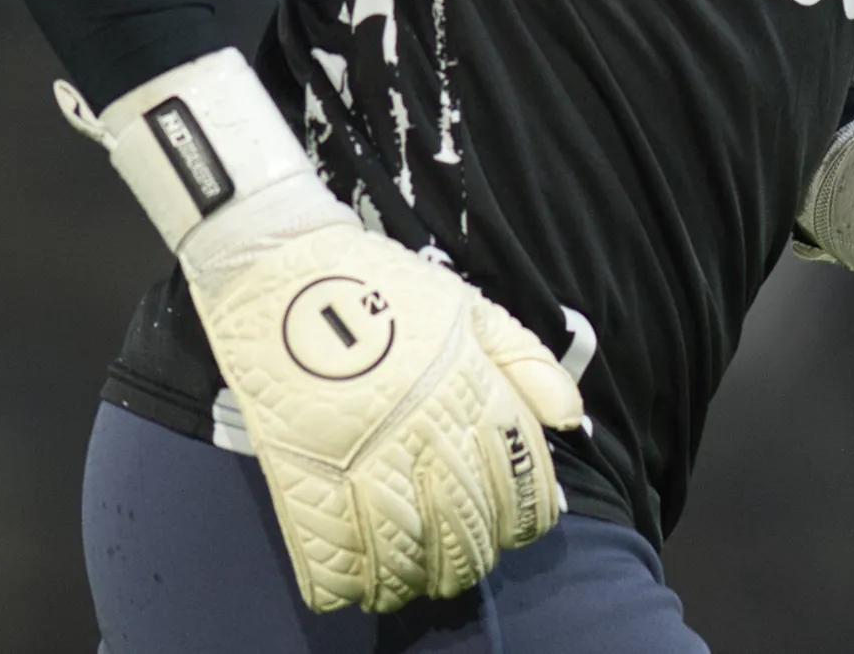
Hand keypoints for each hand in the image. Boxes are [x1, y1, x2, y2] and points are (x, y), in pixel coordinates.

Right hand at [66, 50, 584, 612]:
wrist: (281, 264)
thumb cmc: (382, 285)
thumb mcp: (470, 306)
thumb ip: (526, 363)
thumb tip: (572, 421)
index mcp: (468, 384)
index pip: (517, 472)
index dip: (528, 515)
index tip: (522, 531)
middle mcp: (422, 424)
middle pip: (465, 521)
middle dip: (472, 558)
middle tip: (465, 567)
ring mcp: (359, 449)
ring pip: (403, 545)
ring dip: (414, 578)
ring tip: (414, 584)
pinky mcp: (298, 465)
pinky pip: (329, 548)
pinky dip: (346, 581)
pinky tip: (357, 589)